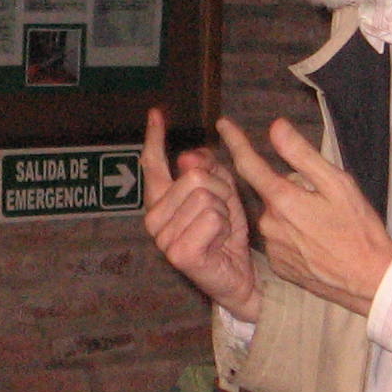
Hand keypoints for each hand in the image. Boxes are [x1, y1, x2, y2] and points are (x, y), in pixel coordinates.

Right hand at [142, 107, 260, 322]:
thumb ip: (207, 170)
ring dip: (225, 211)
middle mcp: (154, 219)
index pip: (152, 164)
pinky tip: (220, 244)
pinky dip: (226, 227)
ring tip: (221, 231)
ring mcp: (163, 238)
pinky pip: (213, 217)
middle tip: (222, 215)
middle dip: (221, 190)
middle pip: (195, 176)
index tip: (156, 114)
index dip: (155, 138)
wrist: (238, 277)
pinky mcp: (179, 254)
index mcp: (161, 201)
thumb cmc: (226, 235)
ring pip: (206, 197)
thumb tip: (187, 157)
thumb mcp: (221, 194)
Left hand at [218, 117, 391, 316]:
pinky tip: (318, 243)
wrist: (369, 281)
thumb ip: (302, 155)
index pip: (249, 164)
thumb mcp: (338, 184)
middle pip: (272, 192)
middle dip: (291, 189)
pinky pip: (280, 239)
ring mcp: (272, 248)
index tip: (223, 124)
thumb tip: (275, 127)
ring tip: (326, 226)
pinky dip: (295, 235)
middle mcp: (269, 224)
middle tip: (325, 201)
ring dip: (294, 213)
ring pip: (277, 216)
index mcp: (283, 200)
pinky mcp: (279, 265)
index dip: (235, 141)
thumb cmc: (358, 229)